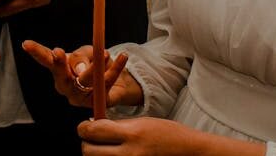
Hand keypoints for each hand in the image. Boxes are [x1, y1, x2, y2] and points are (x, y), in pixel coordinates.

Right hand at [22, 40, 140, 108]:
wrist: (115, 81)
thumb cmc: (93, 64)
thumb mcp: (87, 53)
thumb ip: (82, 57)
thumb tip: (79, 69)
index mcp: (59, 71)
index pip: (45, 60)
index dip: (36, 52)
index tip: (26, 44)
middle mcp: (65, 85)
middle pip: (60, 75)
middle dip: (59, 63)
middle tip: (57, 52)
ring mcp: (79, 97)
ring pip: (85, 80)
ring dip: (96, 66)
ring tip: (106, 54)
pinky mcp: (96, 102)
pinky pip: (106, 84)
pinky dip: (116, 69)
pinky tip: (123, 57)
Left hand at [79, 118, 263, 155]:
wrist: (191, 153)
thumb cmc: (168, 135)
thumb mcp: (143, 123)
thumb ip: (118, 125)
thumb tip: (92, 126)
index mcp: (133, 135)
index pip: (93, 131)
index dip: (84, 128)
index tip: (85, 127)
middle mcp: (130, 155)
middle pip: (88, 152)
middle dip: (88, 144)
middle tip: (94, 140)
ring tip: (108, 150)